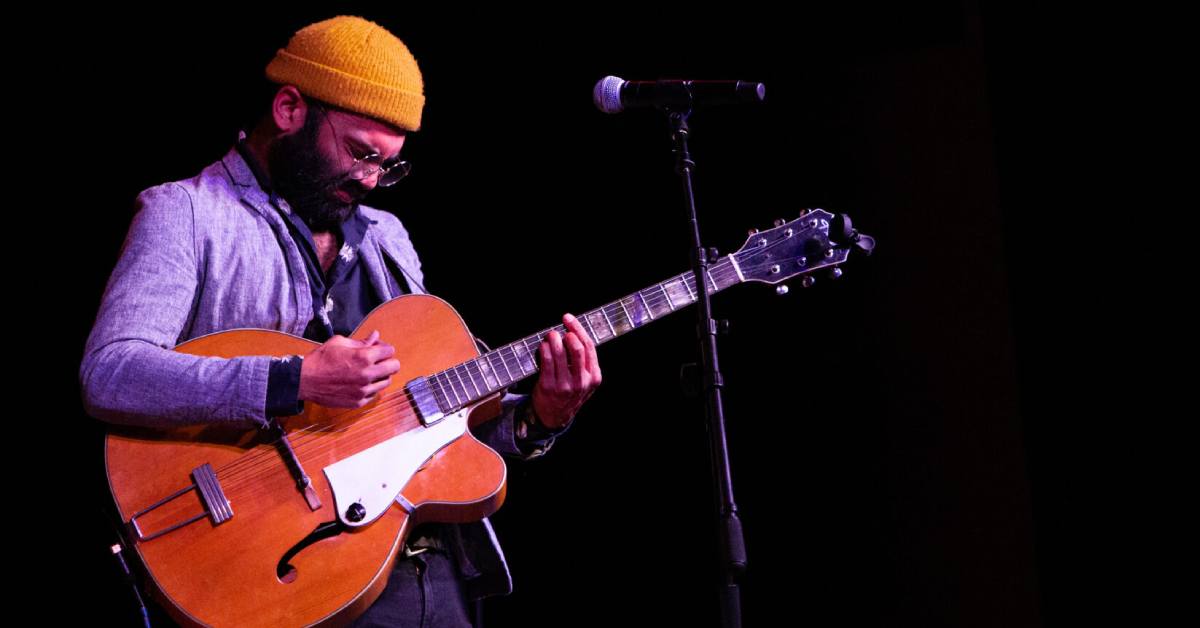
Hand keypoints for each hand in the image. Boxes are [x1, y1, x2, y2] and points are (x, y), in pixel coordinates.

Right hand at [299, 330, 399, 407]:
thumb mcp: (340, 343)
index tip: (377, 349)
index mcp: (364, 357)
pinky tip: (359, 383)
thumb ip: (361, 341)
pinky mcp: (358, 401)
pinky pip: (374, 394)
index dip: (384, 348)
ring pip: (386, 382)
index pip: (390, 351)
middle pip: (394, 367)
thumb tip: (375, 336)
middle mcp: (367, 374)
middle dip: (388, 361)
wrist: (304, 381)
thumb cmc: (321, 359)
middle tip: (378, 361)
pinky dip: (370, 388)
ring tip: (368, 372)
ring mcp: (364, 390)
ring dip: (380, 375)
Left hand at [531, 313, 601, 429]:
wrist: (555, 416)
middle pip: (577, 348)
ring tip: (550, 336)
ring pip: (560, 353)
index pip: (589, 347)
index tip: (568, 319)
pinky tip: (543, 346)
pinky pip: (546, 361)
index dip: (578, 329)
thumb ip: (585, 362)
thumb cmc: (569, 393)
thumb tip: (574, 332)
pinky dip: (544, 349)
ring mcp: (565, 385)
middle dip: (567, 332)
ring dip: (553, 339)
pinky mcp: (548, 387)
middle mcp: (581, 382)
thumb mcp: (585, 381)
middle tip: (560, 328)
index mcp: (594, 378)